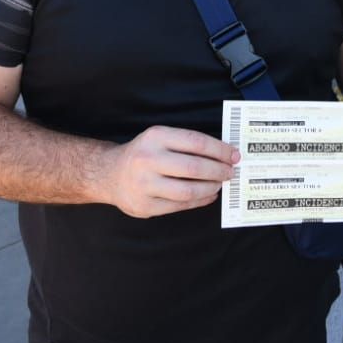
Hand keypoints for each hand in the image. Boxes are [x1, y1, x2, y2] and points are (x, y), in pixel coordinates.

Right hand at [103, 125, 238, 218]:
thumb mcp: (159, 138)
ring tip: (219, 184)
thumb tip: (224, 155)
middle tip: (230, 172)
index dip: (220, 150)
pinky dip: (199, 201)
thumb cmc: (142, 154)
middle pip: (194, 167)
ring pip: (188, 190)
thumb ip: (186, 144)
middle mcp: (148, 159)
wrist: (108, 174)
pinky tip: (208, 196)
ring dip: (210, 187)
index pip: (196, 142)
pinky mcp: (145, 206)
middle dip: (219, 170)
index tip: (234, 155)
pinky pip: (180, 205)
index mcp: (155, 137)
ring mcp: (145, 185)